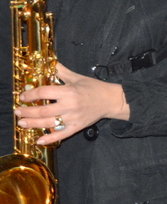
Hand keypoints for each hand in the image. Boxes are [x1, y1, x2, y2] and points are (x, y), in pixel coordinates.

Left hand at [15, 63, 129, 143]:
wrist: (111, 100)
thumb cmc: (94, 88)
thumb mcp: (77, 77)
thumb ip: (61, 71)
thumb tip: (49, 62)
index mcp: (69, 91)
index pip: (45, 92)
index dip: (31, 95)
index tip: (23, 97)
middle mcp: (70, 105)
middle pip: (43, 110)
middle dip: (28, 112)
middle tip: (18, 112)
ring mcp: (73, 117)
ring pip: (49, 123)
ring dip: (33, 124)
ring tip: (22, 123)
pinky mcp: (77, 127)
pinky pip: (61, 134)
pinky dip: (50, 138)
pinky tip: (39, 140)